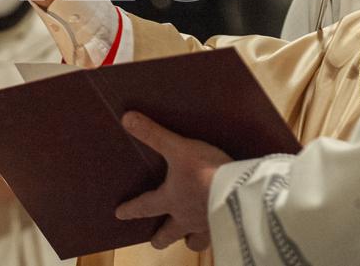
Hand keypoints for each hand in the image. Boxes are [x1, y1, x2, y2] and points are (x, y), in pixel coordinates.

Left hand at [115, 111, 230, 250]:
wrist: (240, 192)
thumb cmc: (205, 170)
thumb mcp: (178, 148)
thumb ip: (154, 135)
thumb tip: (126, 118)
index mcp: (171, 199)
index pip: (145, 206)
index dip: (131, 209)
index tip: (119, 215)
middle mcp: (187, 218)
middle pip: (170, 235)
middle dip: (161, 238)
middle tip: (155, 241)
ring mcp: (208, 226)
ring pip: (196, 242)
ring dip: (191, 239)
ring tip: (189, 239)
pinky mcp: (229, 228)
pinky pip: (219, 236)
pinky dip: (217, 233)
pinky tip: (221, 227)